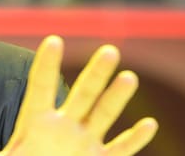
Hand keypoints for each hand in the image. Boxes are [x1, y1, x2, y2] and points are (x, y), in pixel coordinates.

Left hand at [0, 35, 157, 155]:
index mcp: (36, 120)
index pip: (40, 86)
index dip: (46, 65)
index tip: (53, 40)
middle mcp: (64, 126)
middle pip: (82, 94)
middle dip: (96, 74)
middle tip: (109, 49)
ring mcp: (83, 142)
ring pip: (103, 115)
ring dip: (117, 98)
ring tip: (129, 77)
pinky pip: (120, 149)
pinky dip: (135, 139)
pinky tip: (149, 124)